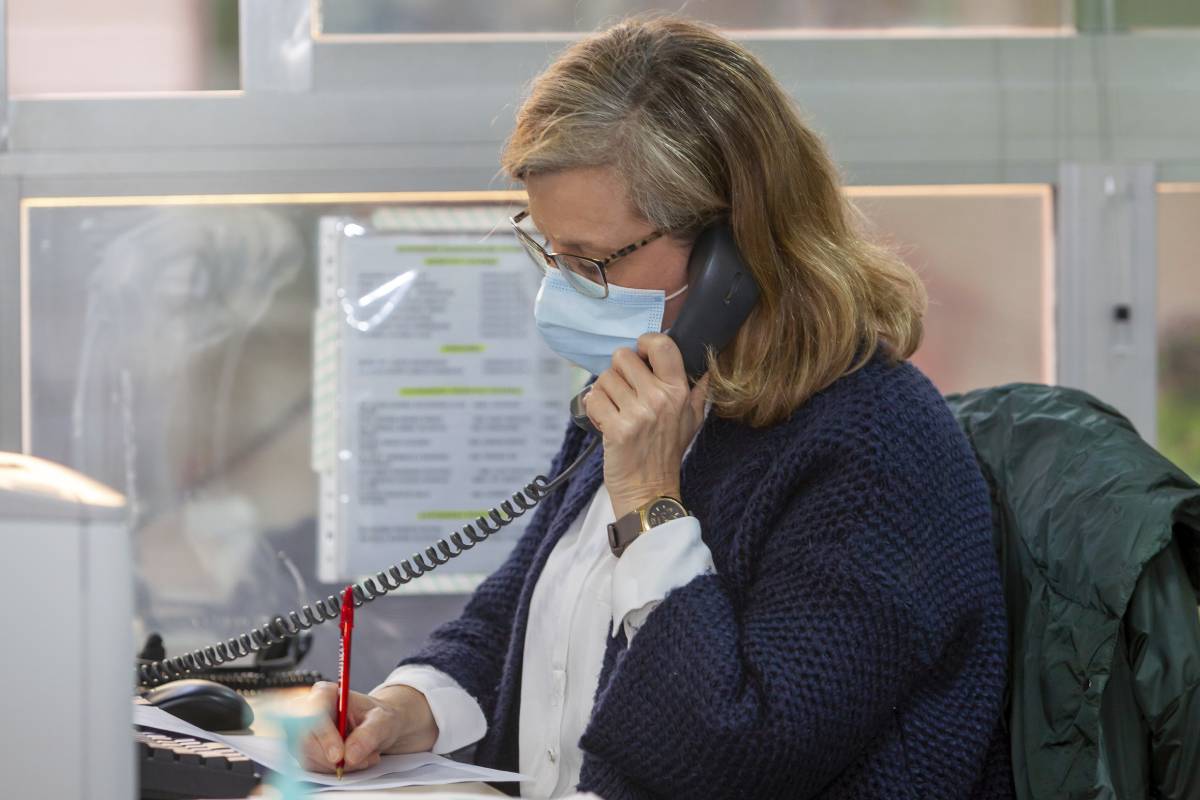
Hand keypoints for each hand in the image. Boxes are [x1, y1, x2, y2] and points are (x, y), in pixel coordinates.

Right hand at [297, 682, 438, 773]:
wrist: (379, 729)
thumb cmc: (379, 718)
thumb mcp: (383, 721)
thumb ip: (368, 734)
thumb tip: (349, 756)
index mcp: (325, 694)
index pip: (314, 712)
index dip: (323, 735)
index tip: (338, 756)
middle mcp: (309, 712)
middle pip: (306, 739)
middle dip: (332, 758)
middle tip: (360, 761)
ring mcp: (305, 733)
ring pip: (309, 757)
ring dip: (337, 766)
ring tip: (365, 758)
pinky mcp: (307, 752)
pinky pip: (314, 767)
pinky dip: (335, 770)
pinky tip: (355, 762)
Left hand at [584, 333, 707, 518]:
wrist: (650, 492)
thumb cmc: (667, 454)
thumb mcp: (692, 419)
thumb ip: (697, 389)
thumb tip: (705, 362)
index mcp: (679, 391)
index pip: (661, 344)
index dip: (644, 343)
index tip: (640, 356)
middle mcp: (659, 398)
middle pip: (623, 357)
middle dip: (618, 373)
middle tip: (623, 393)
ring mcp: (638, 414)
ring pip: (604, 378)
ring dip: (604, 393)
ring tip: (615, 411)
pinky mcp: (616, 429)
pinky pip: (593, 400)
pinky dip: (594, 410)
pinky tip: (605, 422)